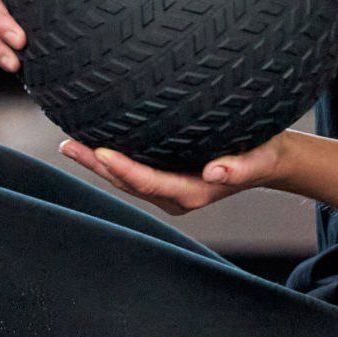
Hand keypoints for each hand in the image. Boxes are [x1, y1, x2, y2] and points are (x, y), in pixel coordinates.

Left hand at [58, 131, 289, 215]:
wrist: (268, 158)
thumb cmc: (264, 154)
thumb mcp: (260, 158)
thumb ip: (240, 167)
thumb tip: (216, 172)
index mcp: (192, 191)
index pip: (149, 181)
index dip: (123, 169)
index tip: (101, 151)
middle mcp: (175, 193)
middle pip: (127, 181)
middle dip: (97, 165)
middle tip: (69, 144)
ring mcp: (168, 187)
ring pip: (125, 178)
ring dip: (97, 162)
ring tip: (70, 144)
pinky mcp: (166, 176)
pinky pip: (132, 170)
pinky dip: (110, 158)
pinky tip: (93, 143)